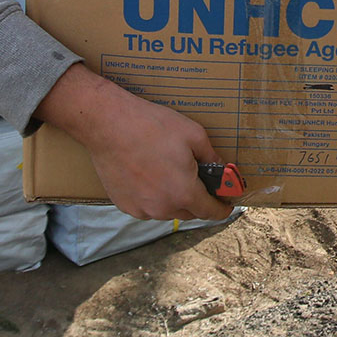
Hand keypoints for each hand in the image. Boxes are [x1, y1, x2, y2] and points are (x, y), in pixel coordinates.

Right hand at [34, 64, 232, 220]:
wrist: (109, 124)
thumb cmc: (152, 126)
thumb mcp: (194, 135)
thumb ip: (213, 158)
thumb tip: (222, 171)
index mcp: (184, 193)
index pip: (211, 212)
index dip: (222, 208)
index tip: (226, 204)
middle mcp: (163, 208)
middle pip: (190, 212)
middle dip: (197, 199)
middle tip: (197, 179)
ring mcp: (142, 209)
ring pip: (167, 210)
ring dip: (173, 198)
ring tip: (169, 173)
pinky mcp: (125, 205)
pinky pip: (147, 207)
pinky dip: (153, 197)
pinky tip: (149, 176)